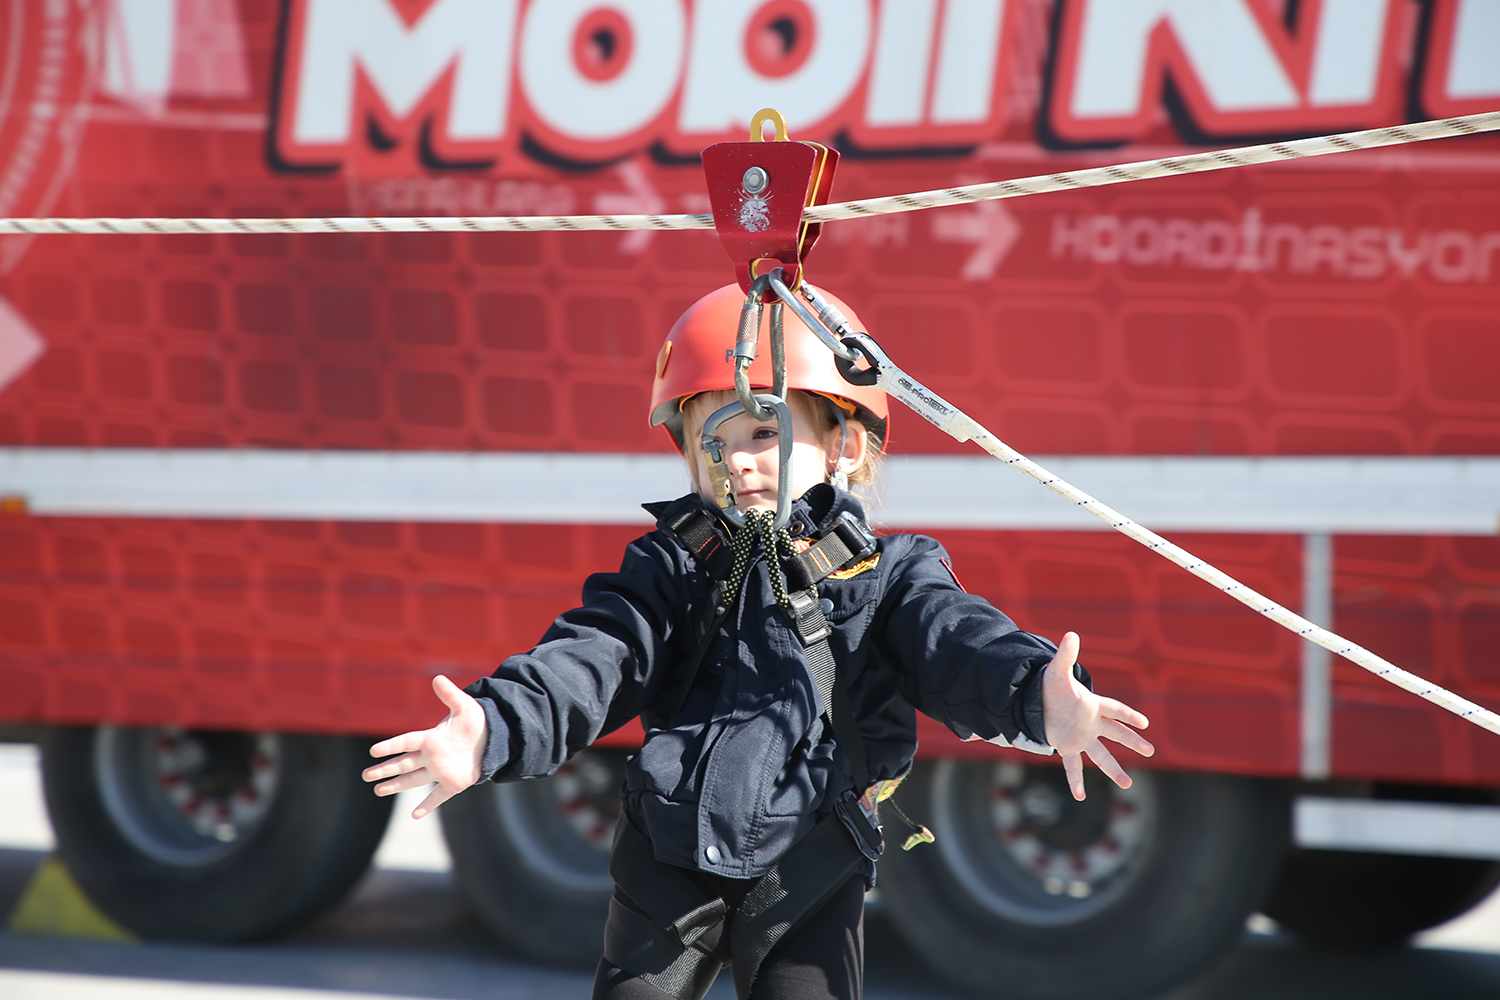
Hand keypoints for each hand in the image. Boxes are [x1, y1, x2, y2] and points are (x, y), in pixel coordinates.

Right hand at [362, 674, 487, 818]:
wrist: (492, 739)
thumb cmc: (475, 723)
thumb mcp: (465, 707)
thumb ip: (450, 695)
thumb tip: (438, 678)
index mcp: (431, 738)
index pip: (407, 742)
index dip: (391, 746)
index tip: (374, 751)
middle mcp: (431, 756)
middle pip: (404, 763)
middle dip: (385, 770)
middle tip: (365, 775)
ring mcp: (440, 771)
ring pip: (413, 780)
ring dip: (396, 785)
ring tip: (377, 790)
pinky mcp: (453, 784)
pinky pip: (438, 797)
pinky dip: (427, 806)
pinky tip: (414, 815)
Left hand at [1041, 632, 1154, 800]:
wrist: (1036, 701)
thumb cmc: (1050, 686)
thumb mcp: (1056, 671)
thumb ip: (1066, 655)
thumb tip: (1071, 634)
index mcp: (1092, 704)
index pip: (1114, 709)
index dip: (1128, 715)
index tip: (1144, 723)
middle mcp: (1091, 723)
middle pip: (1115, 733)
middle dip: (1132, 741)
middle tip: (1150, 750)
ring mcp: (1081, 736)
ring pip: (1101, 755)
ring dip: (1113, 769)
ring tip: (1127, 785)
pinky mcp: (1067, 746)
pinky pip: (1073, 766)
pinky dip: (1075, 780)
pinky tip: (1080, 797)